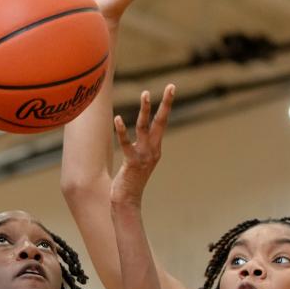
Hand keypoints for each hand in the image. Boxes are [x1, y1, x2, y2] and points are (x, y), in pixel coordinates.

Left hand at [110, 85, 174, 207]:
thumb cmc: (130, 181)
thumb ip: (139, 147)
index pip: (162, 122)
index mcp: (155, 149)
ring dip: (145, 110)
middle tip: (171, 86)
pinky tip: (118, 118)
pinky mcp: (131, 162)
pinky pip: (127, 143)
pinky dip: (122, 130)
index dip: (167, 105)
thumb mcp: (138, 161)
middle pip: (161, 122)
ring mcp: (143, 156)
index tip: (171, 88)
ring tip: (145, 93)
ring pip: (145, 128)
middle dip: (166, 104)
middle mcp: (153, 150)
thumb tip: (137, 135)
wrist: (127, 201)